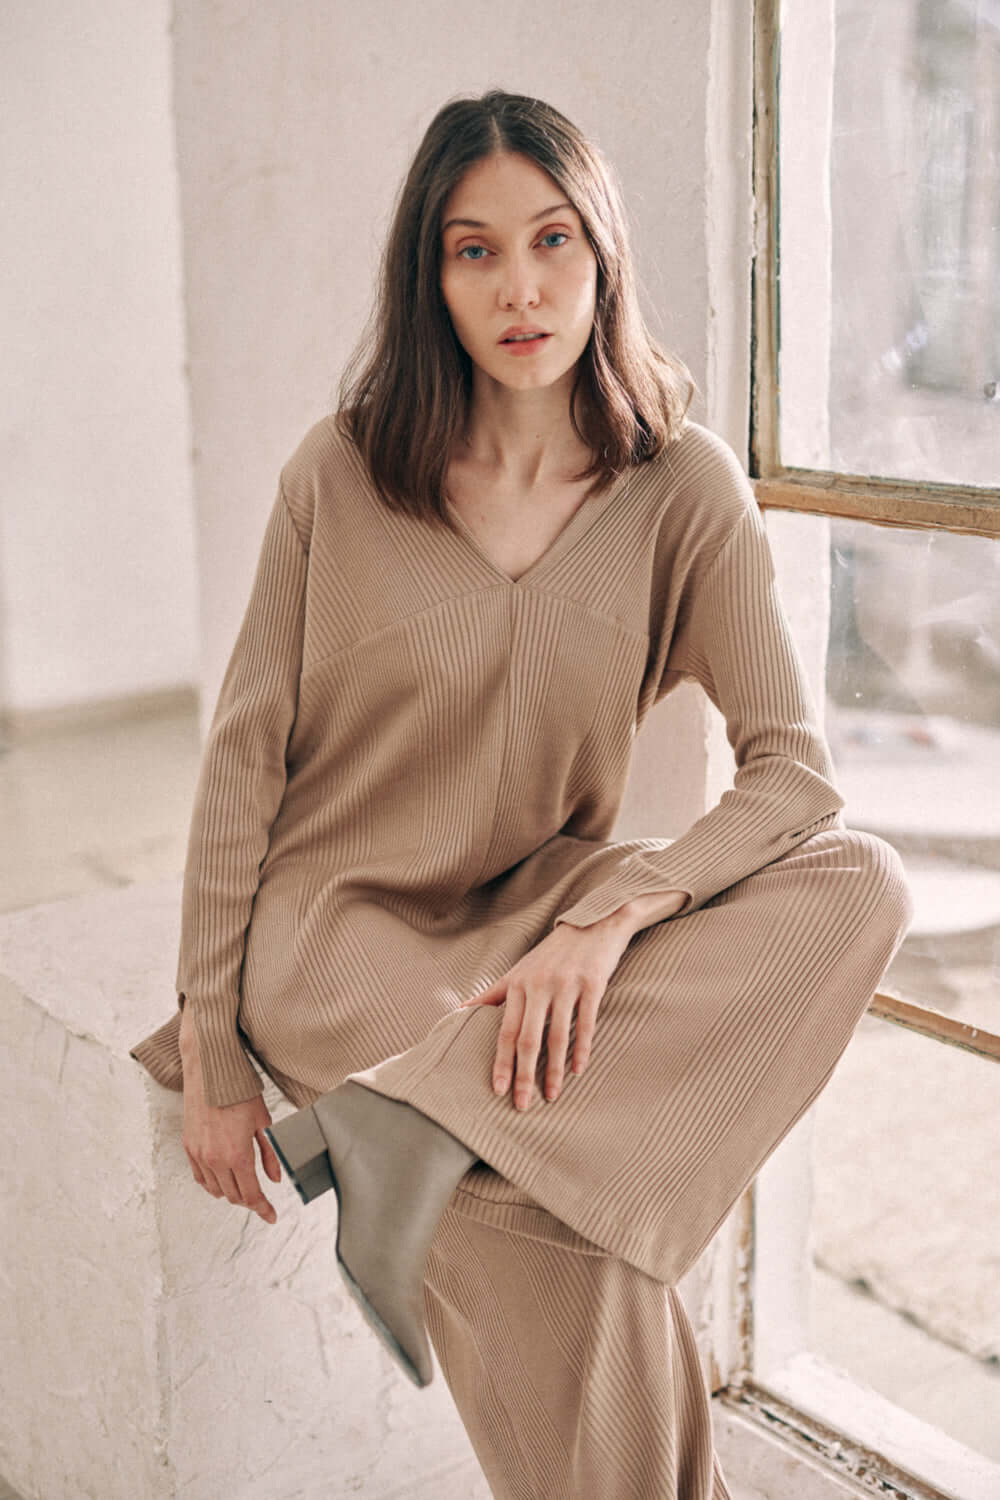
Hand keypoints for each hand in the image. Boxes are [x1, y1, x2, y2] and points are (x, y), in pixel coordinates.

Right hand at [180, 1008, 280, 1224]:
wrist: (210, 1073)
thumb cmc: (239, 1092)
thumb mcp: (263, 1122)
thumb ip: (269, 1154)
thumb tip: (274, 1178)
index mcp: (237, 1155)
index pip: (251, 1194)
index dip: (263, 1209)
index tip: (270, 1216)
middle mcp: (215, 1159)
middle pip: (233, 1196)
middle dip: (249, 1200)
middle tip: (260, 1198)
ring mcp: (199, 1154)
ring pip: (215, 1190)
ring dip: (230, 1193)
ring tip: (243, 1187)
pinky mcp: (188, 1147)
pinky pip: (200, 1177)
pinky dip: (212, 1183)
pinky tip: (221, 1178)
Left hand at [459, 916, 633, 1109]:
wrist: (593, 922)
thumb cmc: (551, 953)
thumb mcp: (518, 970)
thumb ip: (491, 993)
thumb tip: (458, 1012)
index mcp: (518, 984)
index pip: (505, 1031)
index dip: (501, 1062)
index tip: (497, 1090)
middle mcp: (539, 985)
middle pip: (528, 1038)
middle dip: (524, 1075)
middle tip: (522, 1105)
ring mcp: (566, 985)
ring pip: (558, 1035)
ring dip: (554, 1070)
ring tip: (551, 1096)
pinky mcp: (592, 984)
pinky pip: (586, 1023)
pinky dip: (582, 1050)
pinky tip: (578, 1071)